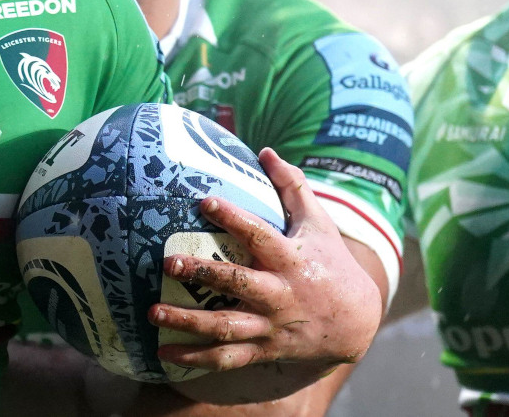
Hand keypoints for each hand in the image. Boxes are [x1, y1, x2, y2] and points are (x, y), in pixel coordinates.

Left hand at [148, 149, 381, 377]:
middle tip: (168, 262)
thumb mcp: (319, 224)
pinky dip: (195, 359)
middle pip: (238, 285)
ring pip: (225, 327)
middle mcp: (279, 295)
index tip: (205, 201)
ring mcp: (271, 326)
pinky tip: (163, 353)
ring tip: (153, 312)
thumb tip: (265, 150)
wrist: (356, 323)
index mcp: (291, 260)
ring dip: (188, 322)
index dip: (233, 218)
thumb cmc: (331, 264)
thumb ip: (292, 187)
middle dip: (203, 274)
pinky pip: (226, 358)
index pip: (259, 235)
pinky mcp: (264, 350)